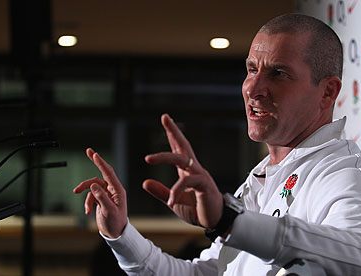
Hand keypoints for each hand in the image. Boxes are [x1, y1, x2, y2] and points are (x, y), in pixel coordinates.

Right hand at [73, 148, 127, 237]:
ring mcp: (106, 193)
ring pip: (92, 187)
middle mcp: (112, 189)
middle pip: (100, 174)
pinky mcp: (101, 198)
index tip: (94, 154)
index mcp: (118, 190)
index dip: (101, 162)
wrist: (115, 233)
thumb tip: (93, 185)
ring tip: (86, 208)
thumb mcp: (109, 211)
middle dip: (94, 164)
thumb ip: (101, 197)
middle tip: (88, 151)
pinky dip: (87, 203)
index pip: (109, 173)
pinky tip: (88, 212)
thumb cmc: (116, 222)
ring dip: (86, 196)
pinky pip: (91, 196)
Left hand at [143, 114, 222, 228]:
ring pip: (182, 159)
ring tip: (148, 158)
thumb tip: (144, 182)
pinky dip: (176, 190)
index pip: (178, 149)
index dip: (172, 135)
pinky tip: (170, 199)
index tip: (166, 119)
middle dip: (174, 131)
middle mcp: (194, 169)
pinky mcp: (204, 185)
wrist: (216, 221)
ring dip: (164, 157)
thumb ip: (160, 192)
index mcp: (186, 172)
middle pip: (183, 145)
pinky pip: (188, 181)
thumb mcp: (173, 201)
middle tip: (165, 117)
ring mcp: (200, 175)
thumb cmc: (197, 210)